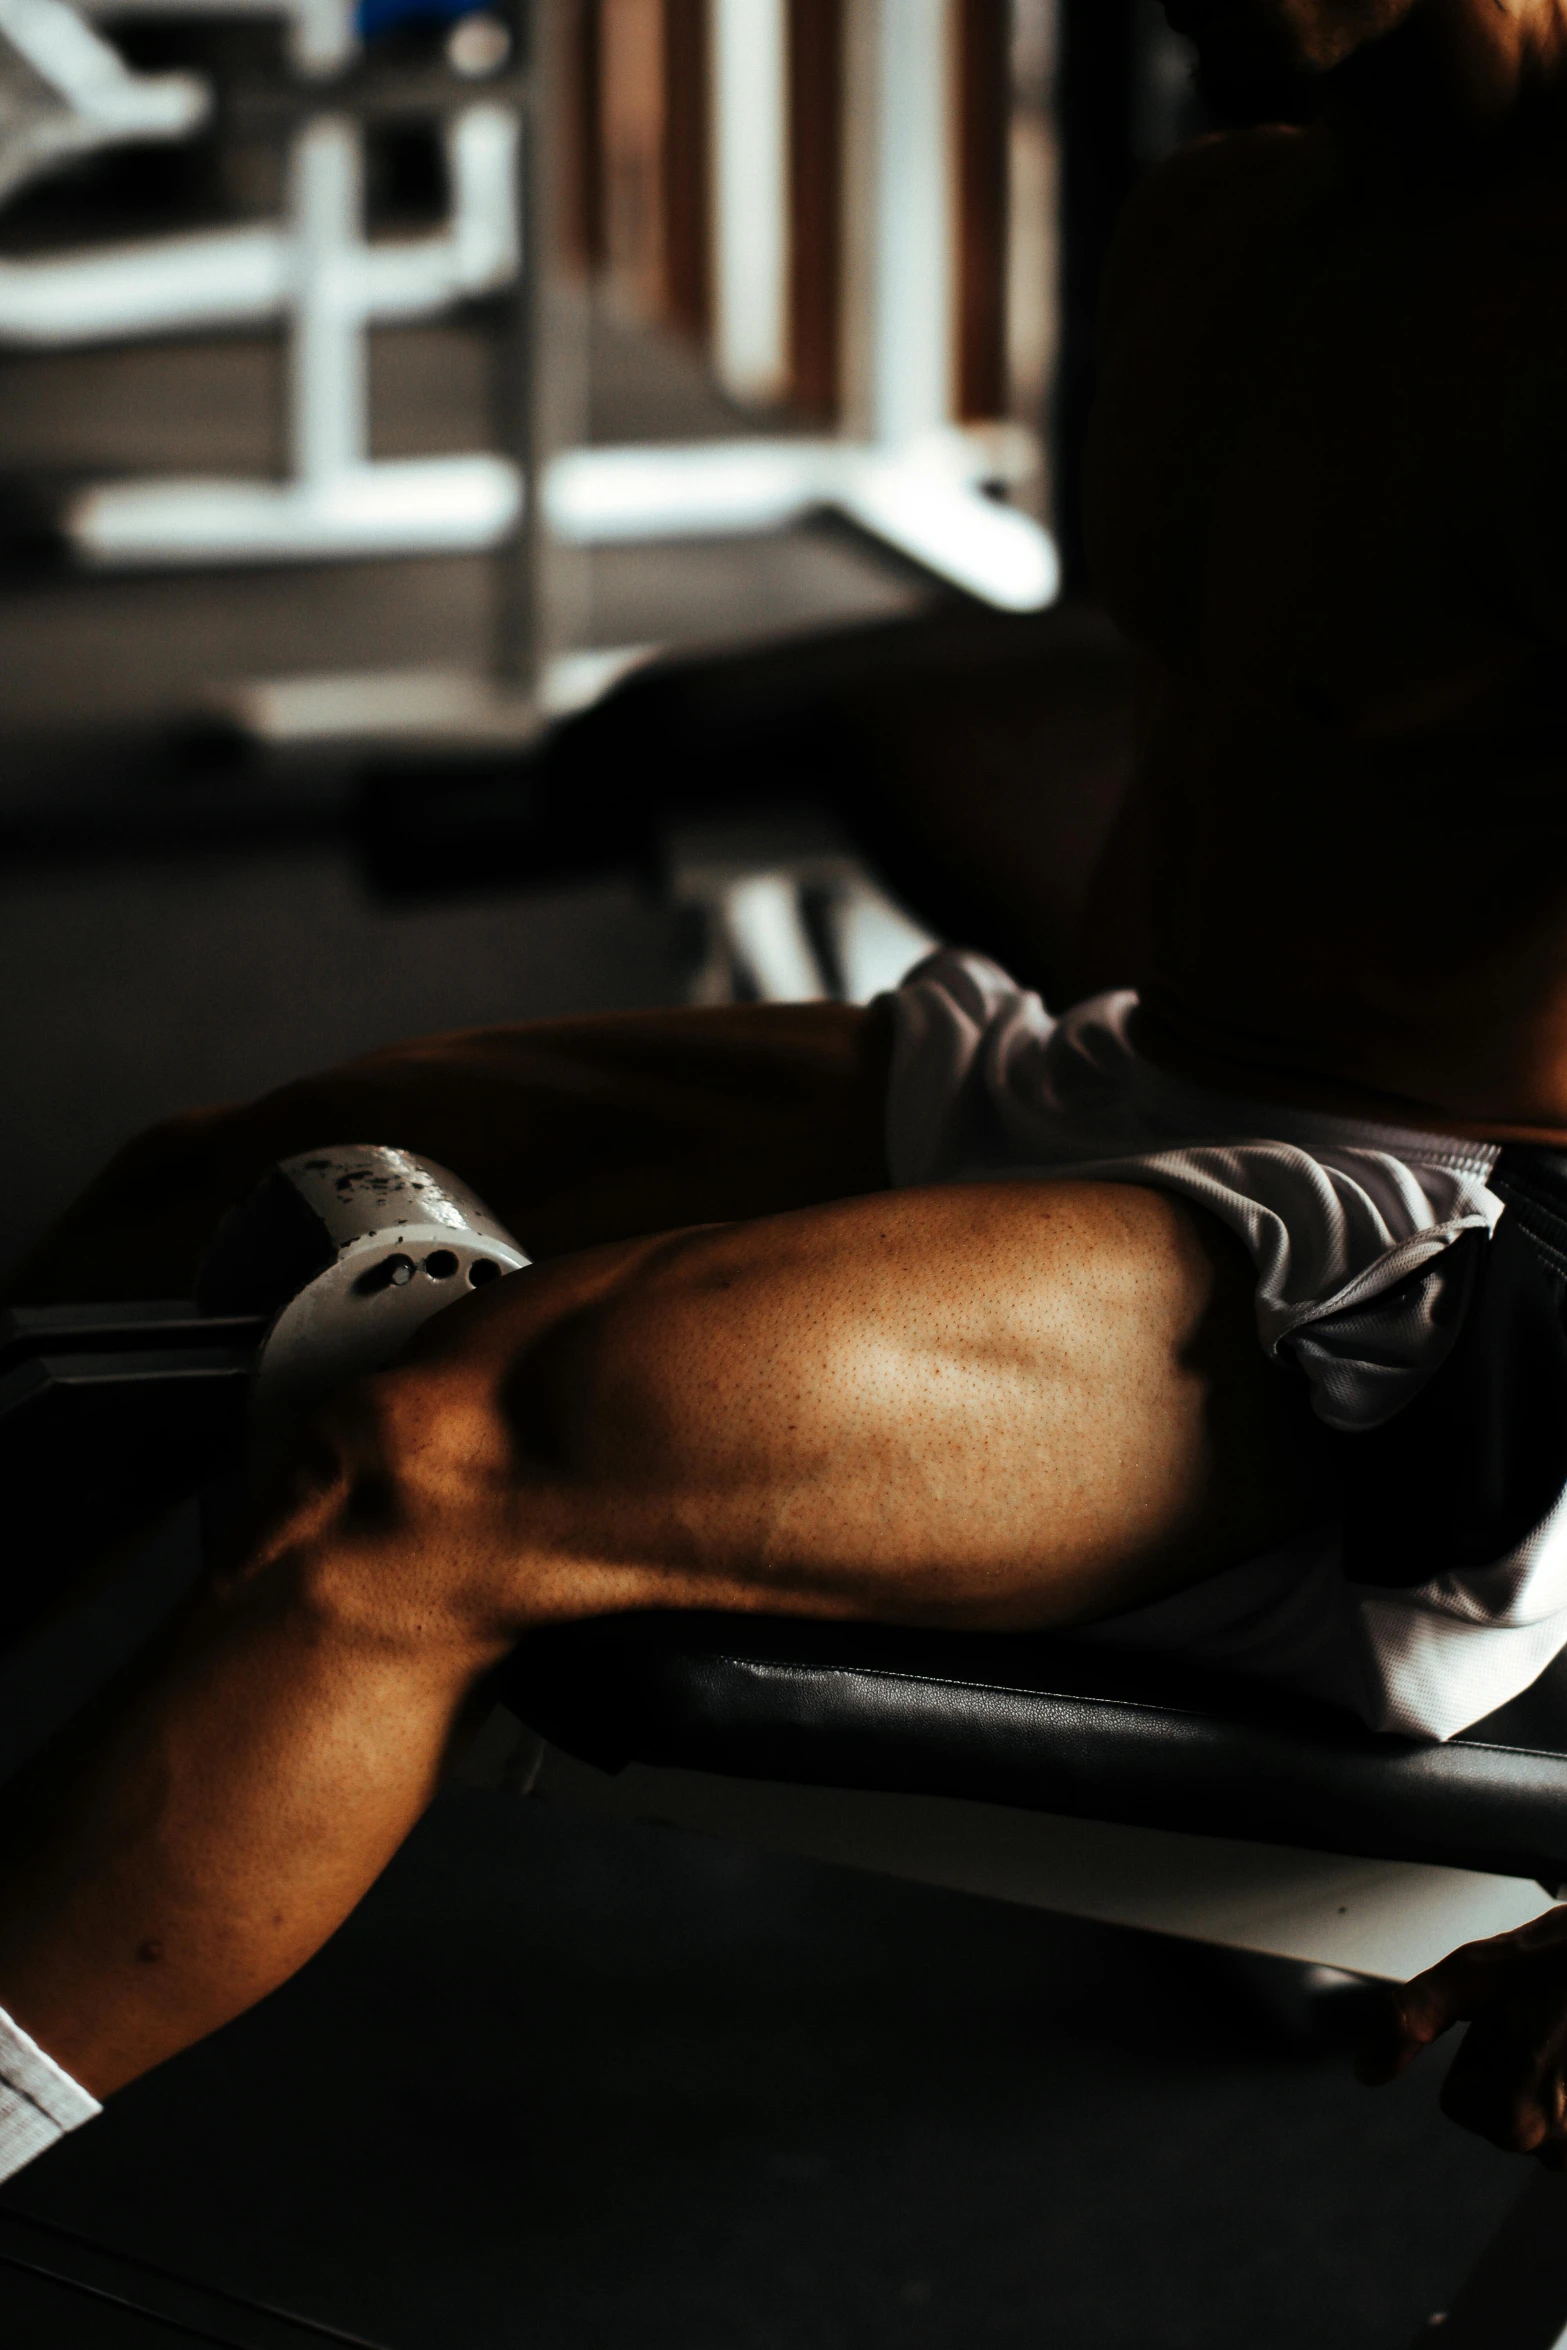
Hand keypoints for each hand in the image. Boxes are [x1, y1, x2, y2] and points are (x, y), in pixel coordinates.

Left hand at [1357, 1905, 1566, 2160]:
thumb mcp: (1470, 1974)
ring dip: (1551, 2074)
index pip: (1459, 2099)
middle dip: (1515, 2064)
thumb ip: (1407, 2022)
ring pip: (1538, 2111)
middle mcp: (1560, 2146)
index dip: (1481, 2049)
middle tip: (1546, 2022)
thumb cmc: (1561, 1957)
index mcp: (1514, 2119)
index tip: (1514, 2020)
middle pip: (1500, 2110)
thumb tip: (1367, 2070)